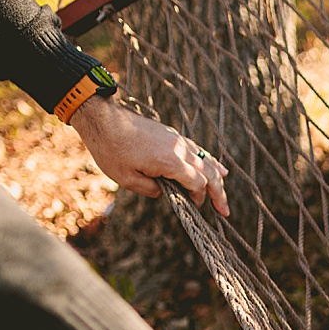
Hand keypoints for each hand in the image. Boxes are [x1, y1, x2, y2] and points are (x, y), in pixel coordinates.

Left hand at [70, 96, 228, 214]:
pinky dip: (208, 161)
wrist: (103, 119)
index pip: (197, 183)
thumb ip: (151, 190)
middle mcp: (179, 149)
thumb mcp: (127, 179)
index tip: (195, 208)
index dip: (199, 198)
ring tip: (224, 189)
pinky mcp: (172, 135)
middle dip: (218, 192)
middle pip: (209, 172)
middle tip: (224, 211)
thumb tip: (165, 193)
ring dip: (217, 176)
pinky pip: (197, 150)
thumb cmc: (111, 149)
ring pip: (206, 160)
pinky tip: (216, 166)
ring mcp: (177, 140)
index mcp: (170, 162)